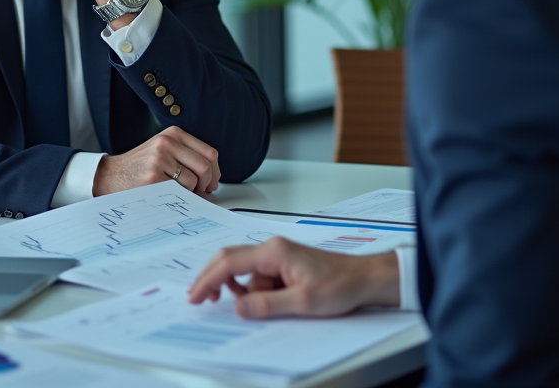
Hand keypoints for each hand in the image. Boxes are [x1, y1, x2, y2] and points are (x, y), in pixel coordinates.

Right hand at [93, 126, 221, 195]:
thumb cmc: (140, 165)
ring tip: (180, 193)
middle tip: (202, 192)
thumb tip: (213, 178)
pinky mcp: (153, 176)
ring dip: (191, 192)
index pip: (209, 153)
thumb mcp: (164, 149)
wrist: (111, 174)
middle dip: (207, 184)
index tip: (211, 182)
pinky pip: (179, 191)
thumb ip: (187, 155)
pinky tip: (169, 195)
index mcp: (174, 134)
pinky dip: (180, 197)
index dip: (215, 172)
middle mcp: (167, 143)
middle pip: (205, 166)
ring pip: (193, 181)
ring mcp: (159, 159)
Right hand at [187, 237, 400, 318]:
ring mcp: (278, 256)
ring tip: (266, 307)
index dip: (208, 279)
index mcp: (274, 252)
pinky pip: (259, 277)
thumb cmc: (340, 284)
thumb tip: (238, 307)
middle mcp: (273, 249)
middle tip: (200, 300)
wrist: (363, 279)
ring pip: (246, 274)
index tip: (195, 295)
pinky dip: (256, 290)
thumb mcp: (303, 302)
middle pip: (231, 260)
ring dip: (245, 292)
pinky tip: (270, 302)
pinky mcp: (284, 265)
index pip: (230, 263)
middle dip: (214, 281)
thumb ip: (267, 304)